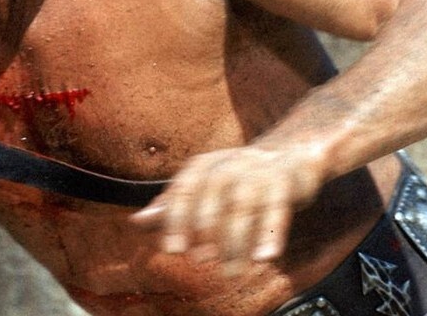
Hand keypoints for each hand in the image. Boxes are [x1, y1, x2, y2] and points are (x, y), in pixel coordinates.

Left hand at [130, 143, 326, 276]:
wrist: (290, 154)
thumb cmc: (237, 179)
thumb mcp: (202, 188)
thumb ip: (172, 206)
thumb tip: (136, 222)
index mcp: (205, 165)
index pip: (185, 189)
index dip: (177, 219)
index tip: (172, 250)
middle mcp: (230, 163)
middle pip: (215, 195)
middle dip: (207, 230)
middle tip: (202, 261)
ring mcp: (259, 169)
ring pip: (245, 204)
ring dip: (237, 240)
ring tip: (233, 273)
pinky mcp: (287, 179)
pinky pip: (278, 207)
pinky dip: (272, 232)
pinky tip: (265, 258)